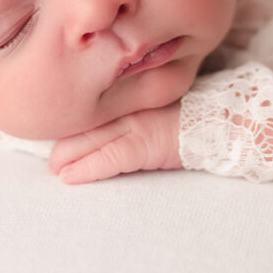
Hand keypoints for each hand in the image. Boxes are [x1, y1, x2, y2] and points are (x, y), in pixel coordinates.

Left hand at [48, 102, 182, 183]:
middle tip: (51, 160)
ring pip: (87, 142)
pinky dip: (85, 169)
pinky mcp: (142, 146)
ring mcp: (133, 125)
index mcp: (129, 94)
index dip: (71, 121)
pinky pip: (107, 159)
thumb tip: (117, 120)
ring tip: (55, 170)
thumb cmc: (195, 113)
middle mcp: (126, 106)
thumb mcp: (160, 102)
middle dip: (62, 145)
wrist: (222, 121)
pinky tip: (69, 177)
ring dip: (66, 159)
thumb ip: (137, 106)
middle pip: (82, 124)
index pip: (91, 108)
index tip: (58, 131)